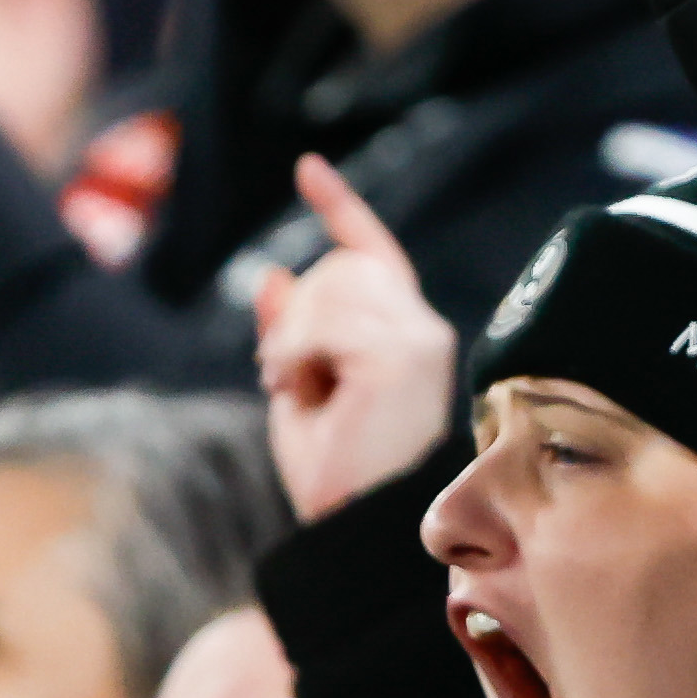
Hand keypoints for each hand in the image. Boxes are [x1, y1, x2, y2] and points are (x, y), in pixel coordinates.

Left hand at [255, 157, 460, 519]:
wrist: (353, 528)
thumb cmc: (334, 475)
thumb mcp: (298, 391)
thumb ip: (291, 335)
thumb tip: (273, 276)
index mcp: (403, 335)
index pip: (372, 253)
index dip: (339, 208)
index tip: (308, 169)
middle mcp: (422, 329)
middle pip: (339, 266)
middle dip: (297, 314)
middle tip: (284, 376)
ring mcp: (418, 340)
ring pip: (330, 286)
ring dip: (293, 336)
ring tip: (295, 388)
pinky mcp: (402, 356)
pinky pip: (326, 321)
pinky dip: (297, 352)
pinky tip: (301, 388)